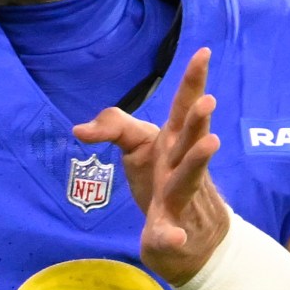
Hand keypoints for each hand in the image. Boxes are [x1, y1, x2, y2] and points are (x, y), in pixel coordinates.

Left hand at [73, 48, 231, 283]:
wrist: (188, 238)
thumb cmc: (162, 182)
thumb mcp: (138, 148)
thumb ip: (114, 128)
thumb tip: (78, 129)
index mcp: (174, 143)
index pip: (183, 108)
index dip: (193, 80)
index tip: (204, 51)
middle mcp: (181, 165)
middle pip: (190, 139)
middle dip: (198, 120)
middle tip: (208, 100)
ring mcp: (179, 197)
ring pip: (188, 178)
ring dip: (198, 161)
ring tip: (211, 143)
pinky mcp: (169, 228)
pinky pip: (170, 232)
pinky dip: (172, 235)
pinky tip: (174, 237)